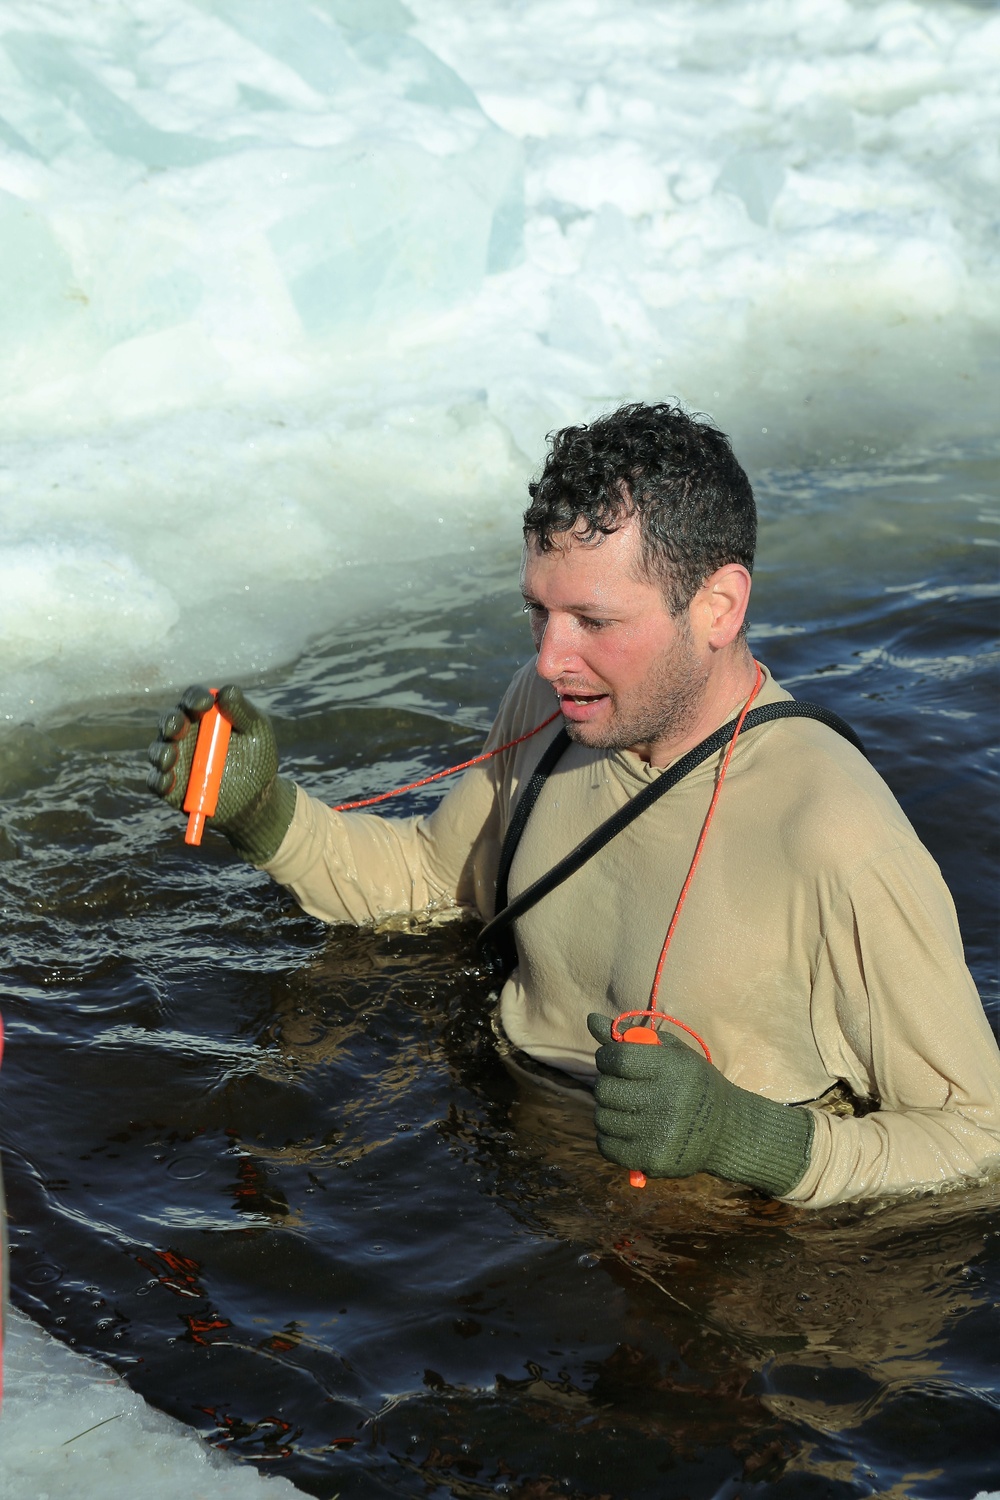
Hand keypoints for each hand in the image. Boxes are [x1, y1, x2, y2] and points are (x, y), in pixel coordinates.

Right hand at [146, 684, 295, 863]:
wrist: (255, 800)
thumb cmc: (257, 759)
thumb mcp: (257, 733)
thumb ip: (243, 712)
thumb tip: (226, 692)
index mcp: (205, 716)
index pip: (193, 699)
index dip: (196, 698)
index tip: (206, 703)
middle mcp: (184, 734)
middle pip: (170, 721)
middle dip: (171, 722)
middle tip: (178, 728)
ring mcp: (175, 760)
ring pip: (158, 750)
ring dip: (161, 752)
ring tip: (171, 756)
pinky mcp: (170, 787)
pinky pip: (157, 782)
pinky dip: (160, 781)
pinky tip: (169, 781)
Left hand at [587, 1013, 813, 1197]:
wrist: (727, 1130)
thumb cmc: (694, 1083)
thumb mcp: (671, 1052)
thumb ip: (631, 1036)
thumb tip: (592, 1020)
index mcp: (673, 1069)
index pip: (617, 1058)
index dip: (607, 1057)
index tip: (613, 1060)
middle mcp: (667, 1102)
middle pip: (605, 1090)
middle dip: (608, 1084)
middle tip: (623, 1086)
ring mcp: (660, 1134)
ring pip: (602, 1118)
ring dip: (608, 1111)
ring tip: (628, 1108)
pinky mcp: (653, 1160)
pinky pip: (607, 1146)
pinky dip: (610, 1136)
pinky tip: (627, 1129)